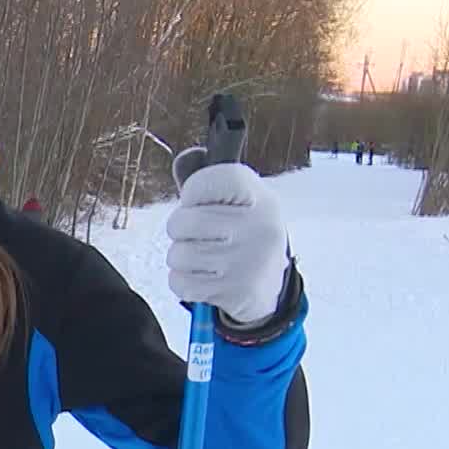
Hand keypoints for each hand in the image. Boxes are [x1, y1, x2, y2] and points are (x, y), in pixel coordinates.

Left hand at [166, 153, 289, 327]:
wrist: (269, 285)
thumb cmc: (242, 232)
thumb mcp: (235, 200)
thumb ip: (205, 180)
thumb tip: (186, 157)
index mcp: (260, 196)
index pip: (207, 181)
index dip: (192, 192)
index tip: (199, 201)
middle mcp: (259, 226)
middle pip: (182, 221)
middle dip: (180, 229)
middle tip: (198, 234)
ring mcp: (248, 260)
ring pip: (178, 254)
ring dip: (181, 257)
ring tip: (204, 257)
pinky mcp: (236, 291)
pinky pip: (181, 282)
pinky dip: (184, 282)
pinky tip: (205, 277)